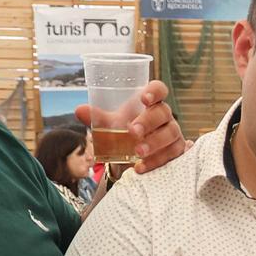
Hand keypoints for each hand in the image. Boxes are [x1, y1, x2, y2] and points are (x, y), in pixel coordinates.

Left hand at [74, 80, 188, 171]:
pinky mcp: (175, 150)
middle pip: (163, 112)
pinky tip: (141, 166)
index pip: (159, 89)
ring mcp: (172, 132)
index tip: (144, 99)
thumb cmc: (125, 132)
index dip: (154, 91)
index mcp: (150, 103)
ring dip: (154, 143)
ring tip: (137, 152)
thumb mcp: (110, 125)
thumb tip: (79, 110)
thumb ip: (97, 117)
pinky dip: (156, 161)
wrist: (134, 156)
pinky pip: (171, 154)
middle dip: (148, 122)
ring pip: (170, 133)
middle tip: (133, 132)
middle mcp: (164, 115)